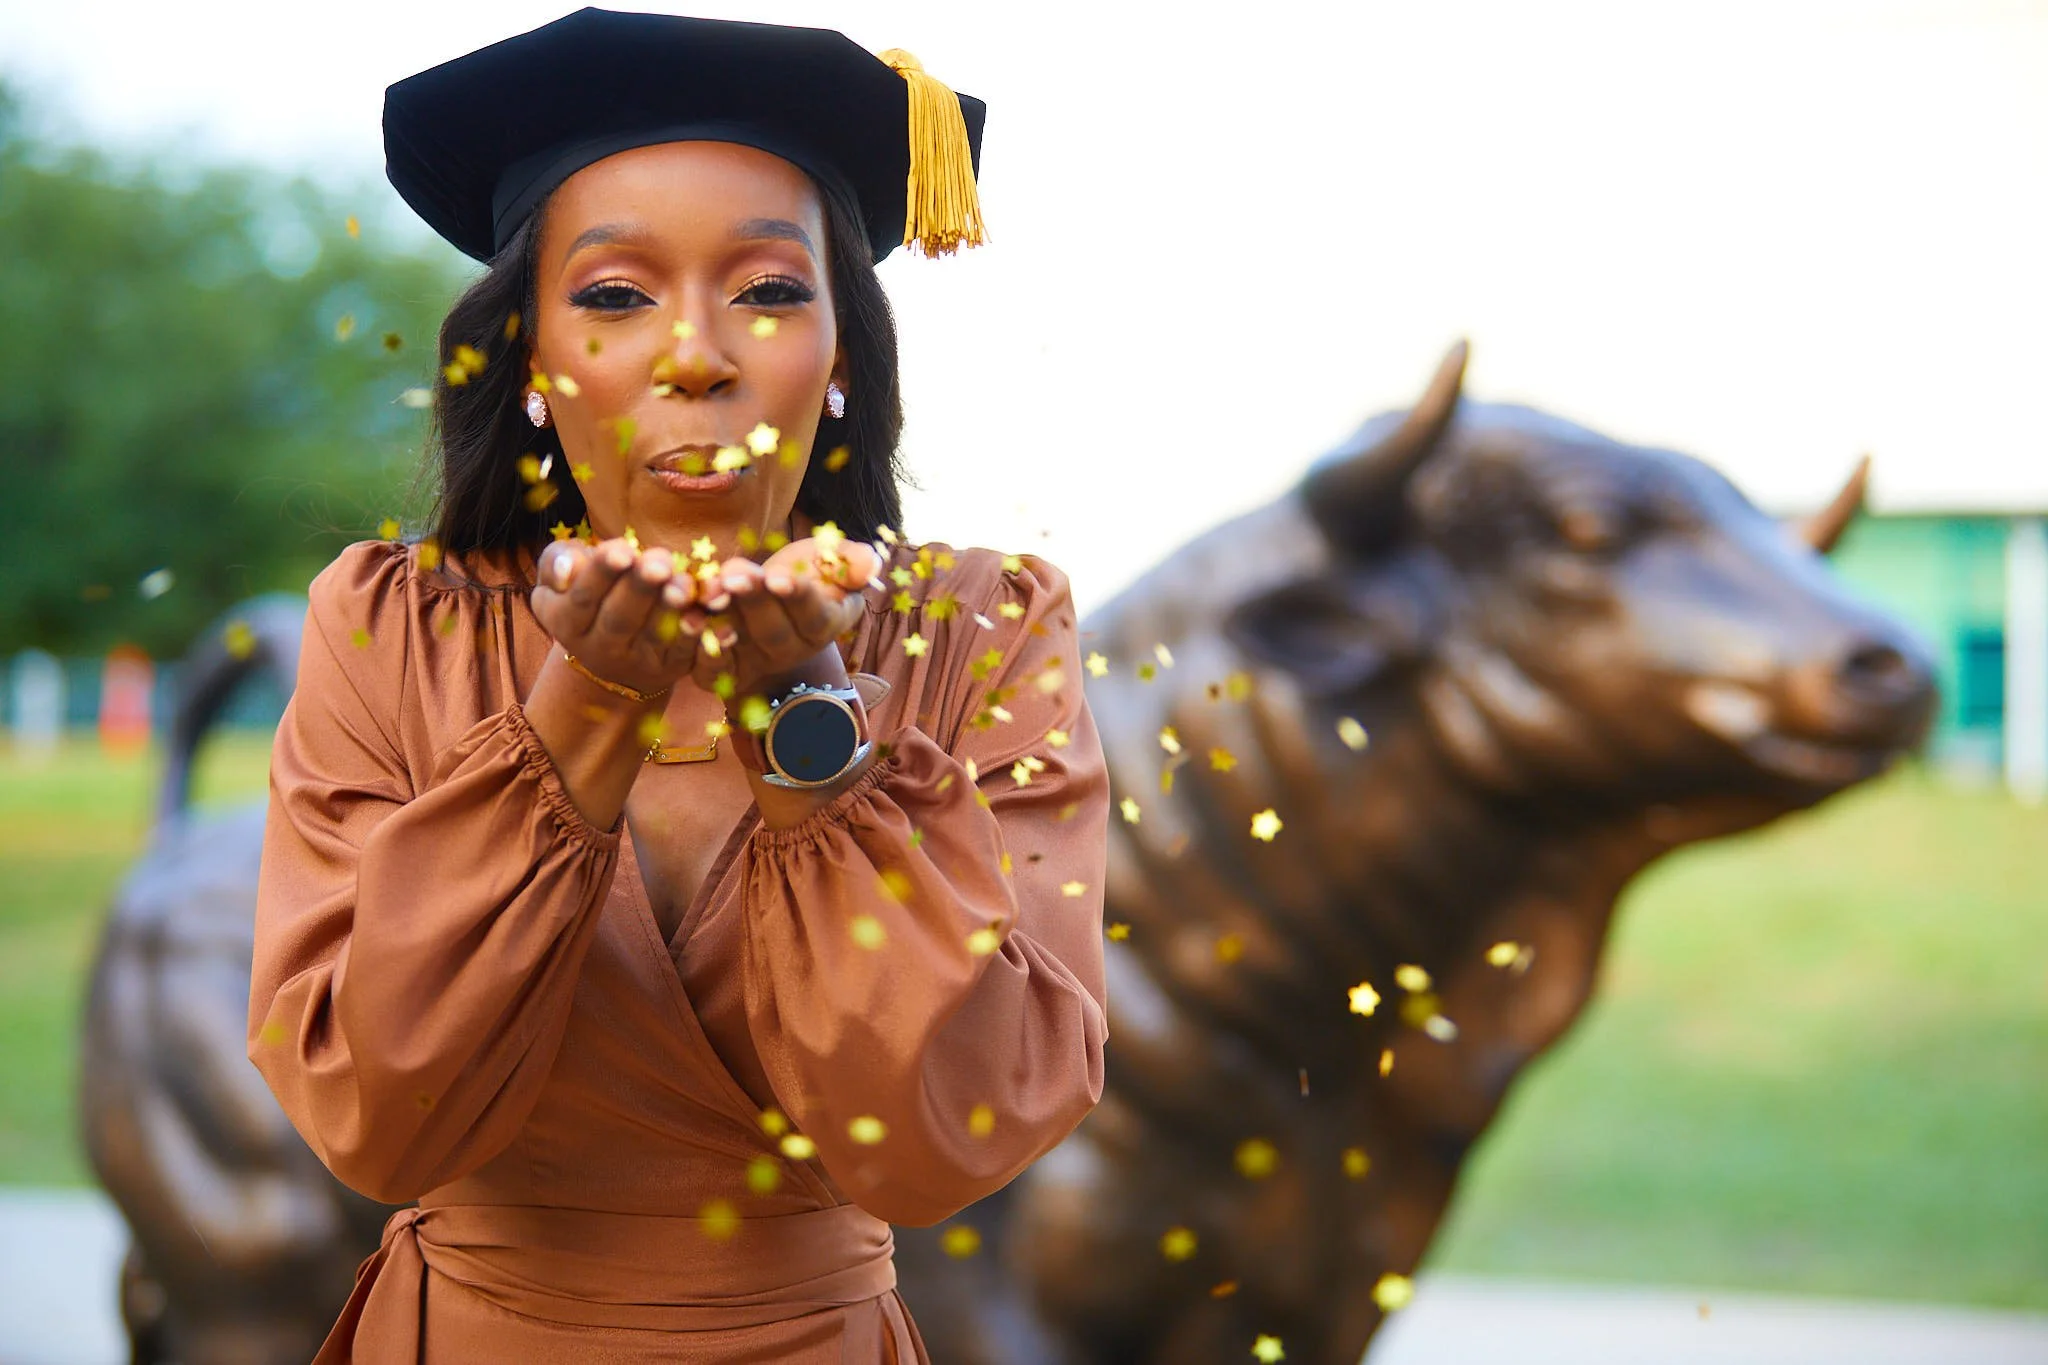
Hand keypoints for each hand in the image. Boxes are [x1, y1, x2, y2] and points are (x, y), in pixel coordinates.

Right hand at [531, 537, 708, 698]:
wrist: (610, 654)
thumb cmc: (588, 594)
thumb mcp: (561, 577)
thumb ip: (557, 562)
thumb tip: (568, 569)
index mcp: (565, 620)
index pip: (582, 596)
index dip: (602, 573)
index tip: (622, 550)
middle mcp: (598, 647)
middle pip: (619, 617)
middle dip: (640, 588)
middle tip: (659, 564)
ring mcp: (636, 661)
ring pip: (653, 635)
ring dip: (670, 609)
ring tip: (683, 584)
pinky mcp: (669, 668)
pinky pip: (682, 652)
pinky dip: (693, 635)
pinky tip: (701, 615)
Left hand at [690, 535, 883, 698]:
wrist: (769, 593)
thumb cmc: (806, 571)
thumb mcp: (830, 557)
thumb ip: (851, 560)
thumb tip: (871, 565)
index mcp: (824, 622)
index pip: (815, 616)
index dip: (797, 598)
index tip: (778, 577)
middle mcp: (791, 650)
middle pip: (773, 632)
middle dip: (753, 602)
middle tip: (735, 574)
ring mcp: (756, 663)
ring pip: (740, 651)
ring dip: (721, 624)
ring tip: (709, 594)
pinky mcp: (724, 672)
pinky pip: (712, 674)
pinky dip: (698, 653)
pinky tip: (689, 621)